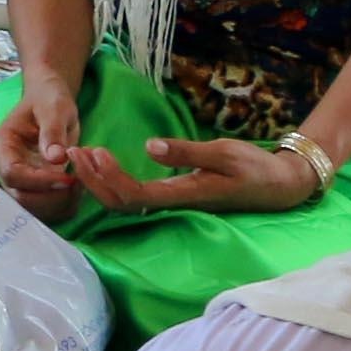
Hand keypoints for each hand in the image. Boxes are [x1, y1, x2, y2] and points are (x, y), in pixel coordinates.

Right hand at [0, 81, 85, 211]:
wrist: (50, 102)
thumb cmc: (49, 99)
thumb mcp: (54, 108)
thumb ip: (53, 131)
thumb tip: (56, 158)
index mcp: (3, 145)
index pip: (12, 174)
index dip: (39, 181)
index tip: (68, 177)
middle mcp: (5, 167)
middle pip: (20, 197)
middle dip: (51, 197)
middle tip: (79, 183)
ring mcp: (19, 180)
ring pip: (32, 208)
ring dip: (58, 204)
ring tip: (81, 185)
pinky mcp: (34, 188)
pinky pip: (45, 208)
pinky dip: (64, 206)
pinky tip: (79, 190)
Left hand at [75, 134, 322, 215]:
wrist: (277, 186)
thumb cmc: (254, 168)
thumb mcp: (224, 153)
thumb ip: (187, 152)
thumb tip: (149, 147)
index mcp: (183, 195)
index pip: (134, 195)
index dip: (108, 178)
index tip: (94, 151)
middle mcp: (172, 204)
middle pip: (120, 203)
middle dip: (92, 180)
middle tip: (73, 150)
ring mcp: (172, 202)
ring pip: (124, 202)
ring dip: (98, 181)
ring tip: (80, 155)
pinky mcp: (173, 196)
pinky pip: (134, 196)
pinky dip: (112, 181)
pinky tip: (101, 164)